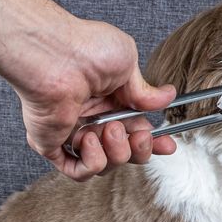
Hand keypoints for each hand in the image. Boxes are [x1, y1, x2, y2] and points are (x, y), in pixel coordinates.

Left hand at [13, 18, 177, 180]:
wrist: (55, 56)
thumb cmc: (84, 49)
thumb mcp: (127, 64)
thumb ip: (145, 90)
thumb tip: (166, 97)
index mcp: (109, 102)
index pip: (135, 131)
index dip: (153, 142)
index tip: (167, 145)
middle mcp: (92, 119)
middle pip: (125, 153)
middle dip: (139, 149)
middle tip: (138, 134)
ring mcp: (72, 133)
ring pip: (106, 165)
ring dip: (116, 152)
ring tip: (108, 127)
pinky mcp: (53, 145)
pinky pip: (79, 172)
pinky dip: (92, 161)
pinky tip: (89, 139)